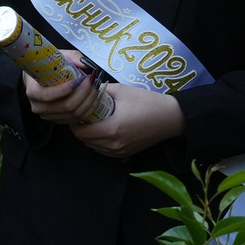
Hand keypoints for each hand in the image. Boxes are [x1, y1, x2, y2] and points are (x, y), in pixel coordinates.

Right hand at [22, 49, 99, 124]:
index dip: (66, 89)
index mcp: (33, 92)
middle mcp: (39, 107)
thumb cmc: (46, 68)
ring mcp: (49, 116)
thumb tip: (85, 64)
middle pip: (66, 106)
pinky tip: (93, 98)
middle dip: (83, 94)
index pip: (48, 95)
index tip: (80, 78)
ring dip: (89, 101)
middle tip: (92, 82)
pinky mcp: (59, 121)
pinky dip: (88, 109)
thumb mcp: (56, 57)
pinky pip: (77, 119)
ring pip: (74, 114)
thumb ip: (71, 57)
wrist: (38, 81)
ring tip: (94, 88)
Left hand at [70, 83, 184, 159]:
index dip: (73, 123)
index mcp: (111, 128)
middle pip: (85, 141)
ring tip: (93, 123)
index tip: (75, 113)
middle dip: (80, 129)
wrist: (170, 118)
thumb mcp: (122, 90)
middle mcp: (114, 144)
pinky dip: (99, 143)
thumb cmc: (147, 102)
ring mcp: (120, 152)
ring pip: (94, 147)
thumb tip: (86, 89)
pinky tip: (104, 131)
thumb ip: (101, 91)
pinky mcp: (126, 155)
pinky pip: (104, 151)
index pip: (81, 132)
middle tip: (82, 116)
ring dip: (89, 137)